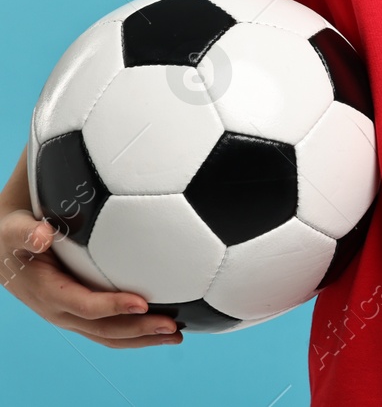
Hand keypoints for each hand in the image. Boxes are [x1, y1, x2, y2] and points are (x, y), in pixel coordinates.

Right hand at [0, 208, 182, 347]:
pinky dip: (136, 329)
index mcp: (48, 293)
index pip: (83, 305)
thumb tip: (41, 235)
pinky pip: (109, 328)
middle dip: (138, 331)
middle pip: (103, 329)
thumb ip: (27, 233)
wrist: (7, 254)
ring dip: (143, 338)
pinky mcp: (82, 313)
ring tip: (176, 335)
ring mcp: (72, 316)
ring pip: (109, 335)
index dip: (112, 307)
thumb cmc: (15, 237)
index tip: (143, 302)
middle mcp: (61, 311)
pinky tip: (162, 324)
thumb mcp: (15, 231)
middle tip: (173, 328)